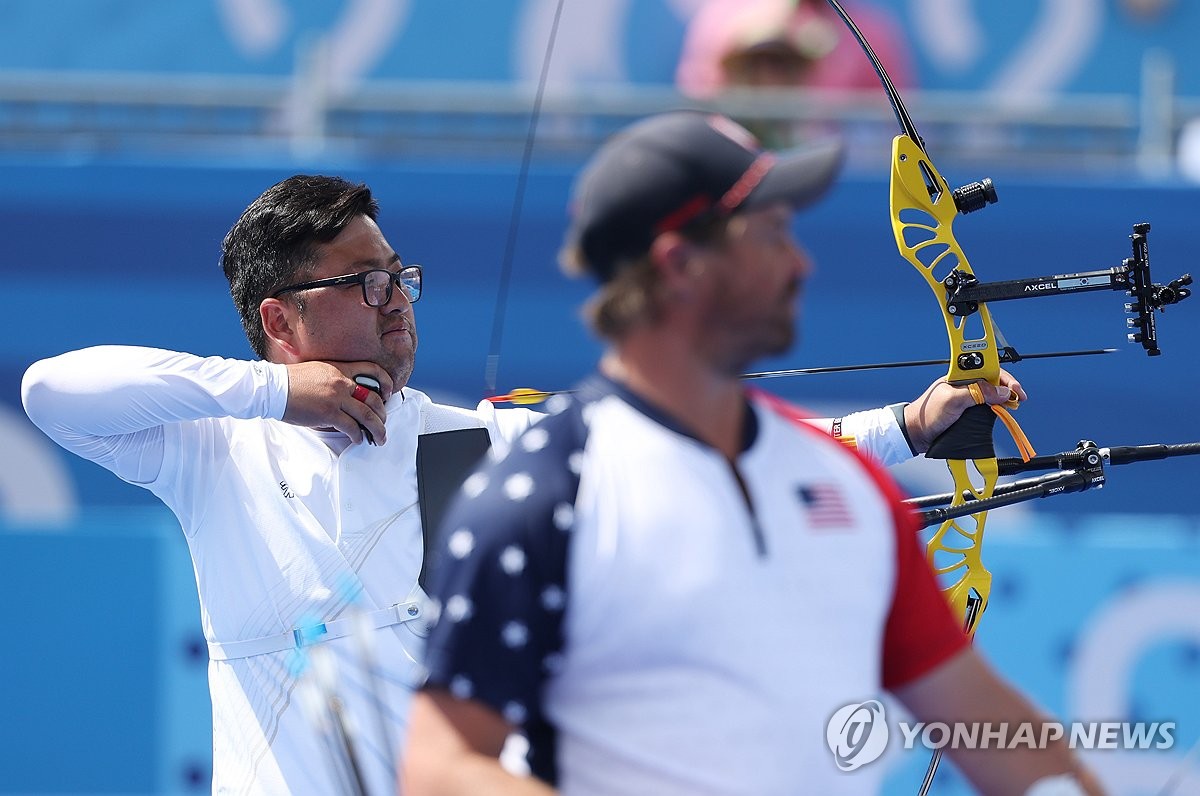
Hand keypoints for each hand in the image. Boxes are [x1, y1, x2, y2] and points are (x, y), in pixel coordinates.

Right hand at [281, 361, 394, 444]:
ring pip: (367, 415)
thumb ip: (335, 378)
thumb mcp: (318, 371)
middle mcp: (342, 382)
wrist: (274, 388)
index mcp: (340, 369)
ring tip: (379, 437)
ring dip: (377, 429)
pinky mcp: (329, 413)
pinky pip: (351, 427)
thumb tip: (347, 393)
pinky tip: (358, 439)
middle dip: (383, 413)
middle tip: (383, 422)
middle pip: (373, 398)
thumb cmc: (291, 381)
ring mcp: (337, 398)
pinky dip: (358, 435)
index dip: (386, 382)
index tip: (388, 393)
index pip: (372, 370)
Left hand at [903, 369, 1026, 453]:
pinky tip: (1002, 412)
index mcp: (960, 375)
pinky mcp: (967, 411)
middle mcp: (965, 384)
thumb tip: (1001, 392)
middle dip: (1008, 388)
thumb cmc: (928, 413)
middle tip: (1019, 399)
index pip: (988, 369)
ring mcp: (966, 398)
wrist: (916, 433)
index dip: (1003, 378)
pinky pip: (986, 407)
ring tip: (1013, 406)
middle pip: (993, 381)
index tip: (1015, 389)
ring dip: (1004, 399)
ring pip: (991, 394)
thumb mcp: (953, 400)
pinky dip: (996, 409)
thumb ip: (977, 393)